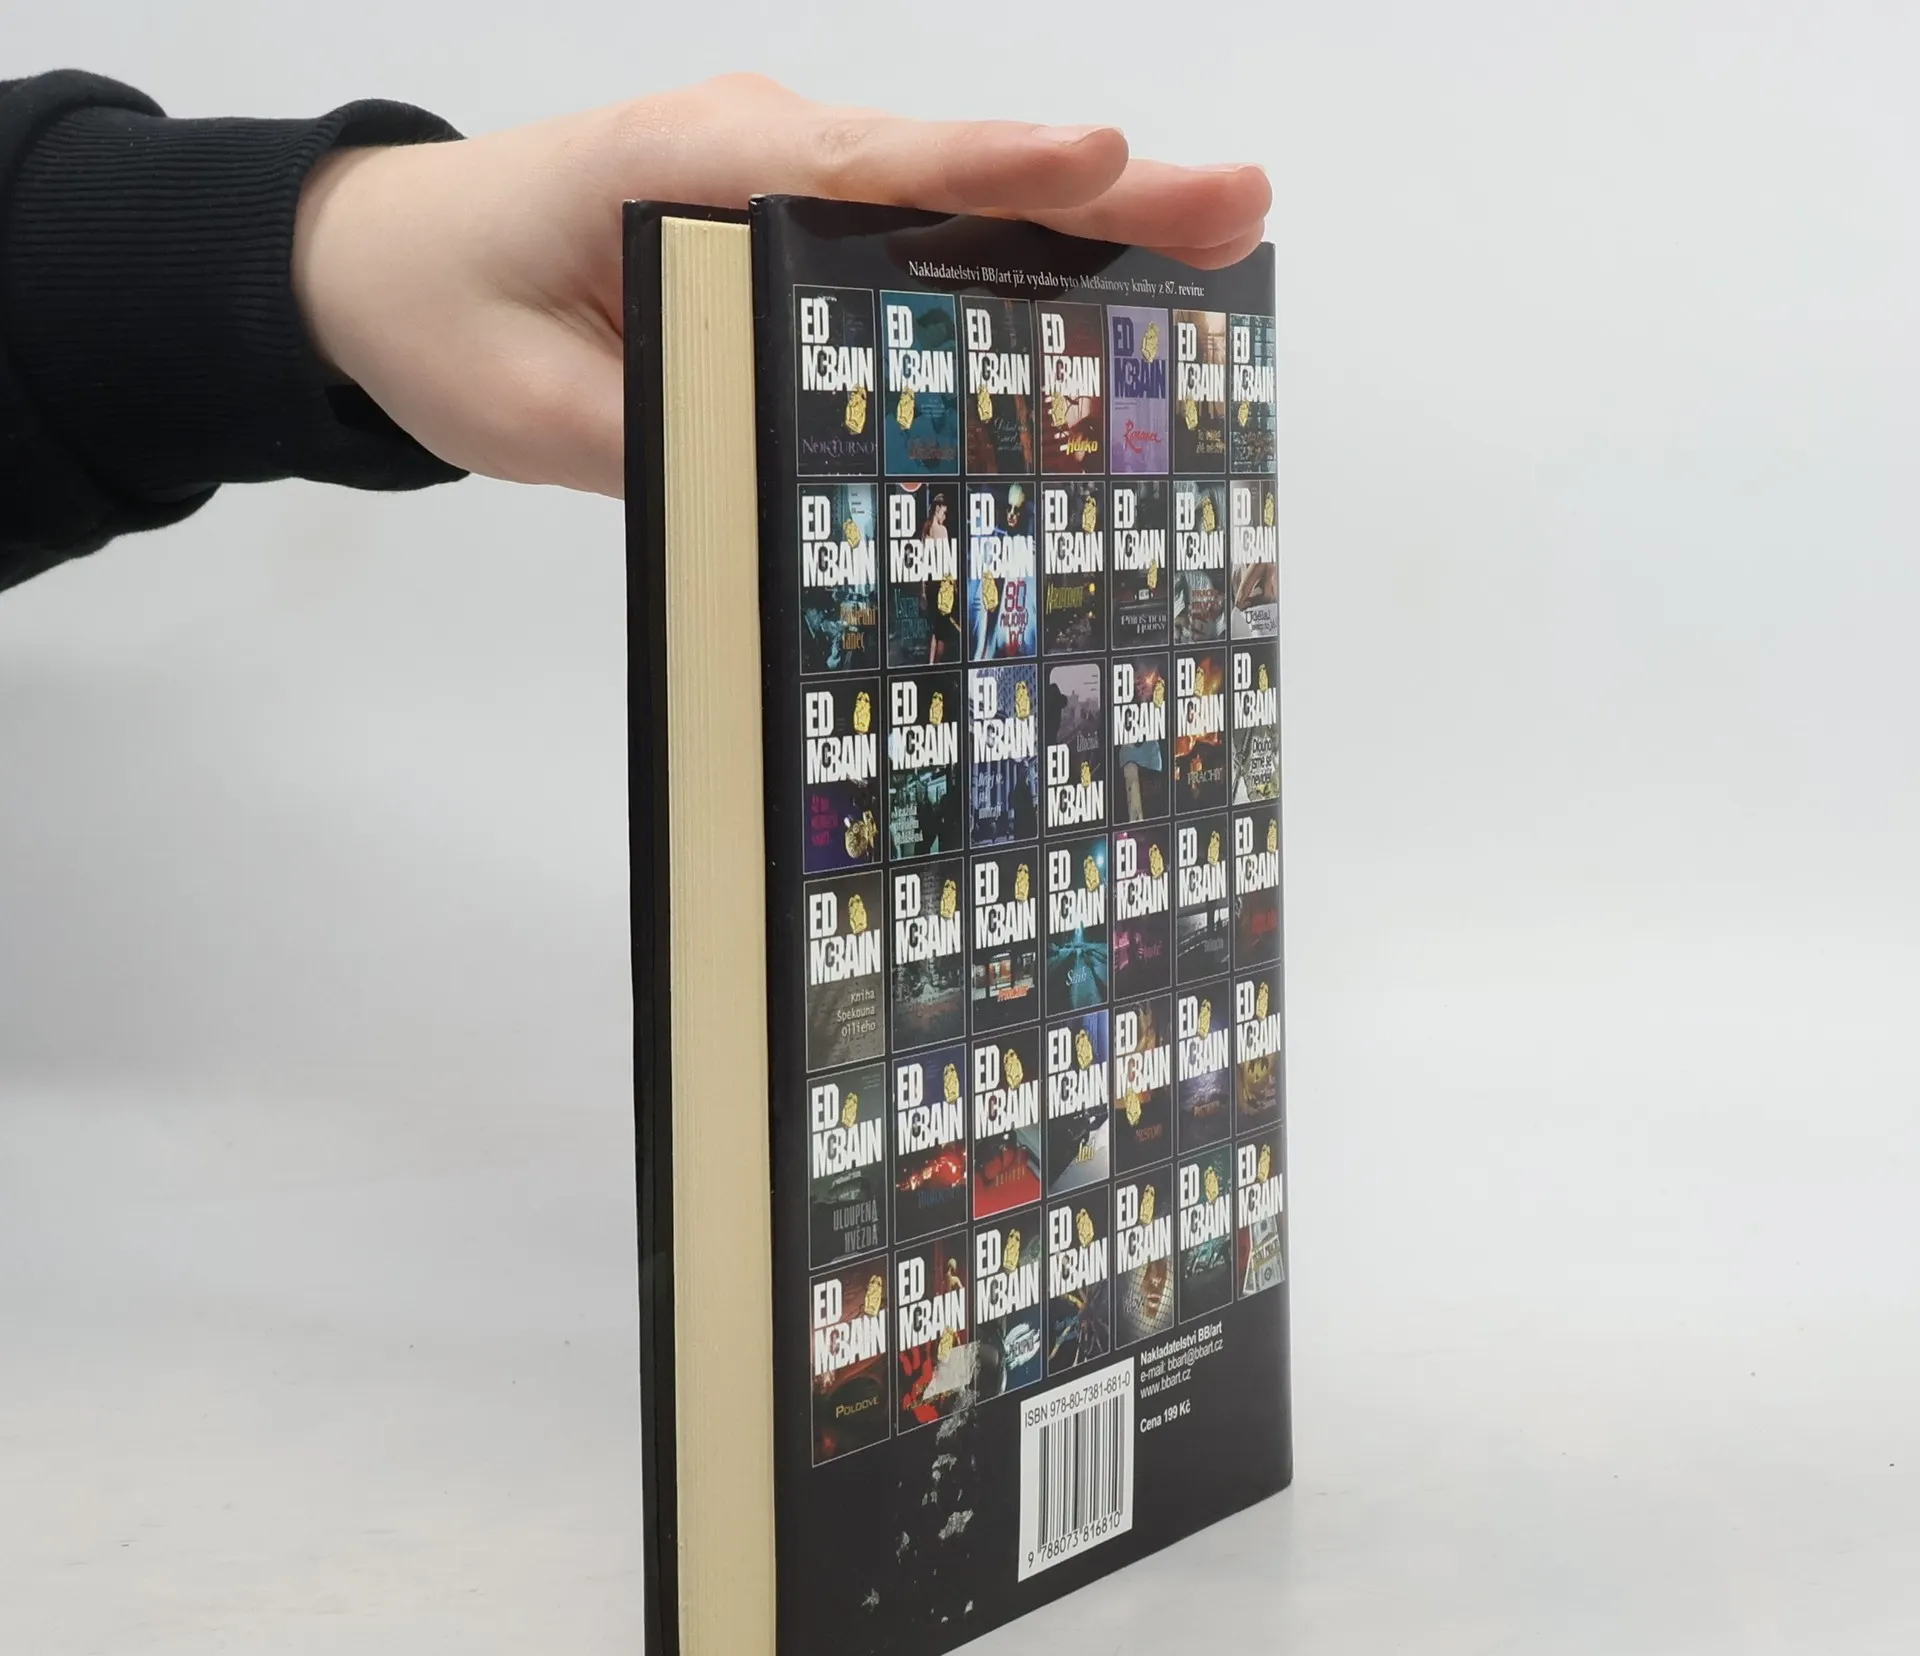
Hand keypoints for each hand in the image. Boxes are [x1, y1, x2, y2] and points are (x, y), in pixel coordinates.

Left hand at [292, 74, 1269, 497]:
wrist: (375, 270)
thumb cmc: (442, 315)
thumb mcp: (538, 407)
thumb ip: (672, 437)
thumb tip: (811, 482)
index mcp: (692, 167)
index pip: (869, 168)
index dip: (992, 170)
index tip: (1103, 160)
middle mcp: (756, 151)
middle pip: (950, 168)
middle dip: (1100, 189)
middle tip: (1238, 206)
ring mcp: (778, 180)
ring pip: (948, 198)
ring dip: (1080, 222)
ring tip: (1213, 241)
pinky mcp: (785, 226)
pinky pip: (910, 236)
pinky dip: (1009, 257)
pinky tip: (1094, 298)